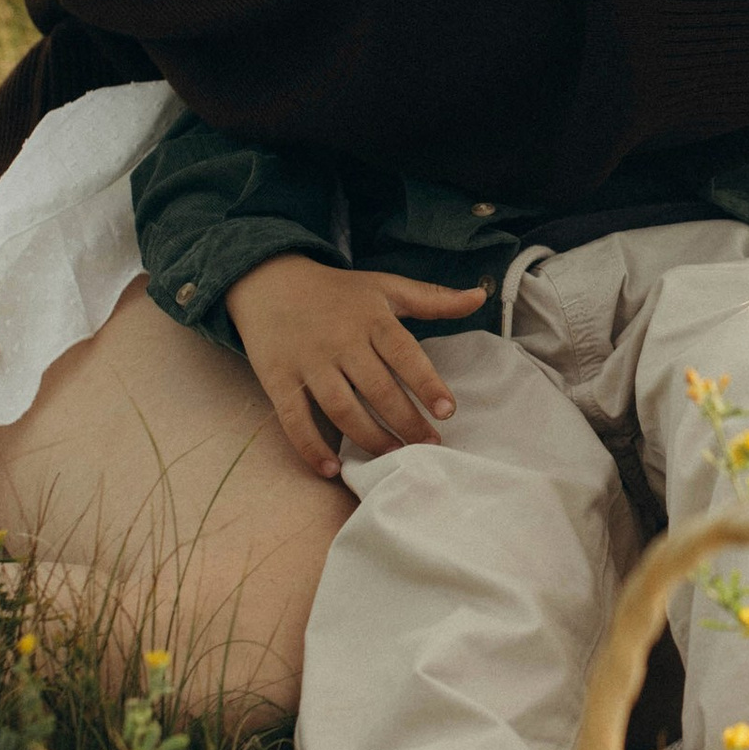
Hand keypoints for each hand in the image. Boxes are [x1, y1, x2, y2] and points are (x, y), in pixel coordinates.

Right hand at [227, 254, 486, 476]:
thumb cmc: (338, 291)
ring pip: (341, 409)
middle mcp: (340, 341)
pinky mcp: (278, 380)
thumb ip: (432, 298)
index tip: (447, 411)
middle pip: (377, 389)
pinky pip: (294, 419)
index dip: (426, 383)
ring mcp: (308, 362)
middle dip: (405, 422)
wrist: (269, 281)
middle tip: (429, 446)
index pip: (404, 353)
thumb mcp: (385, 287)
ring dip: (369, 438)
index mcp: (370, 318)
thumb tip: (479, 296)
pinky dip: (311, 447)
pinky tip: (332, 468)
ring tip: (394, 456)